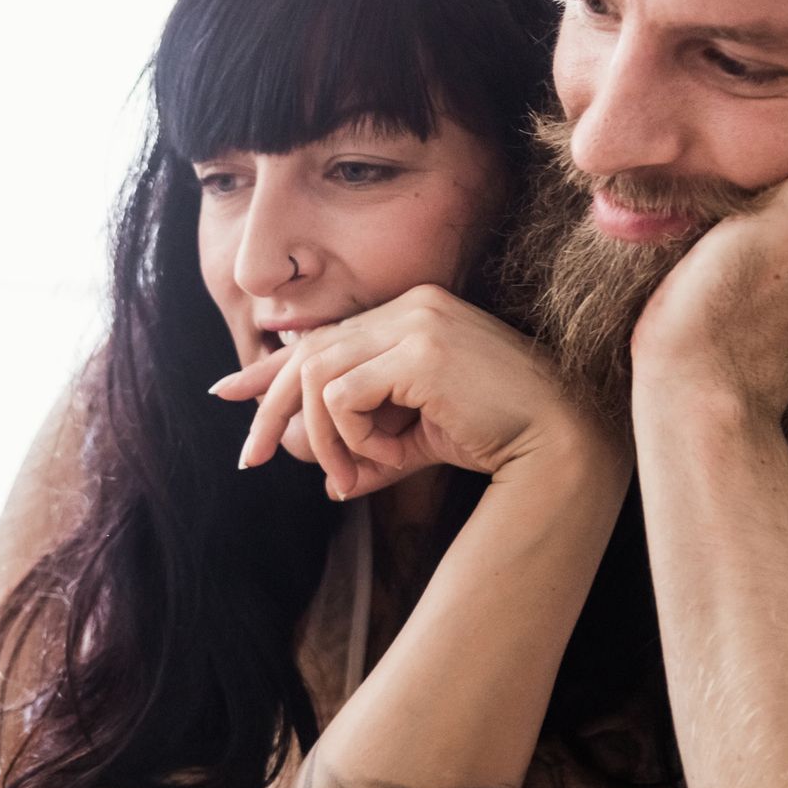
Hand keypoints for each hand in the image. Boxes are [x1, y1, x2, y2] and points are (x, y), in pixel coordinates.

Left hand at [213, 286, 613, 496]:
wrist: (559, 444)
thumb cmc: (495, 441)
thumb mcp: (414, 442)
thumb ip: (367, 448)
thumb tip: (326, 482)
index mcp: (412, 313)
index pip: (323, 336)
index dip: (271, 368)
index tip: (228, 393)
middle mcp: (411, 305)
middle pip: (307, 354)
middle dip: (270, 410)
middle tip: (249, 458)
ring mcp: (416, 321)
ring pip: (318, 379)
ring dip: (324, 439)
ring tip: (354, 474)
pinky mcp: (419, 349)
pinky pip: (343, 396)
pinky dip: (352, 437)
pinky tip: (388, 455)